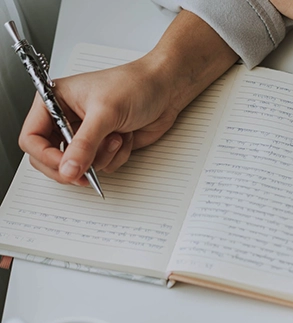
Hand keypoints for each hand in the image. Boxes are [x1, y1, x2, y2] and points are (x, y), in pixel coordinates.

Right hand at [19, 10, 237, 185]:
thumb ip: (84, 145)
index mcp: (55, 102)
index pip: (32, 139)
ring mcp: (87, 135)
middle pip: (52, 159)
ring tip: (117, 136)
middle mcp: (67, 120)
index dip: (47, 157)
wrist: (165, 90)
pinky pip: (103, 166)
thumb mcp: (105, 113)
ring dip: (103, 157)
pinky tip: (125, 137)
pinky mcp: (105, 146)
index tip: (67, 167)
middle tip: (87, 170)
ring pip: (82, 166)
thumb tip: (68, 169)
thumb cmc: (135, 86)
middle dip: (74, 166)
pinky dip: (117, 157)